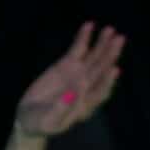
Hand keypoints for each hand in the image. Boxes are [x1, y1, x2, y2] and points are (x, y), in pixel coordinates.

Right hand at [15, 22, 124, 138]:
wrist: (29, 118)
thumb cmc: (41, 124)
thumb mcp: (50, 121)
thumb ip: (62, 109)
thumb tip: (74, 93)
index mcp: (87, 105)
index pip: (101, 91)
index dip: (108, 81)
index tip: (114, 69)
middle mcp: (86, 88)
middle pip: (101, 70)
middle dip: (111, 55)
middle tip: (120, 39)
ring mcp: (78, 75)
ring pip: (93, 58)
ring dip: (103, 44)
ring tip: (111, 30)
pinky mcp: (67, 65)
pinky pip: (77, 49)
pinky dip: (83, 38)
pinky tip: (89, 25)